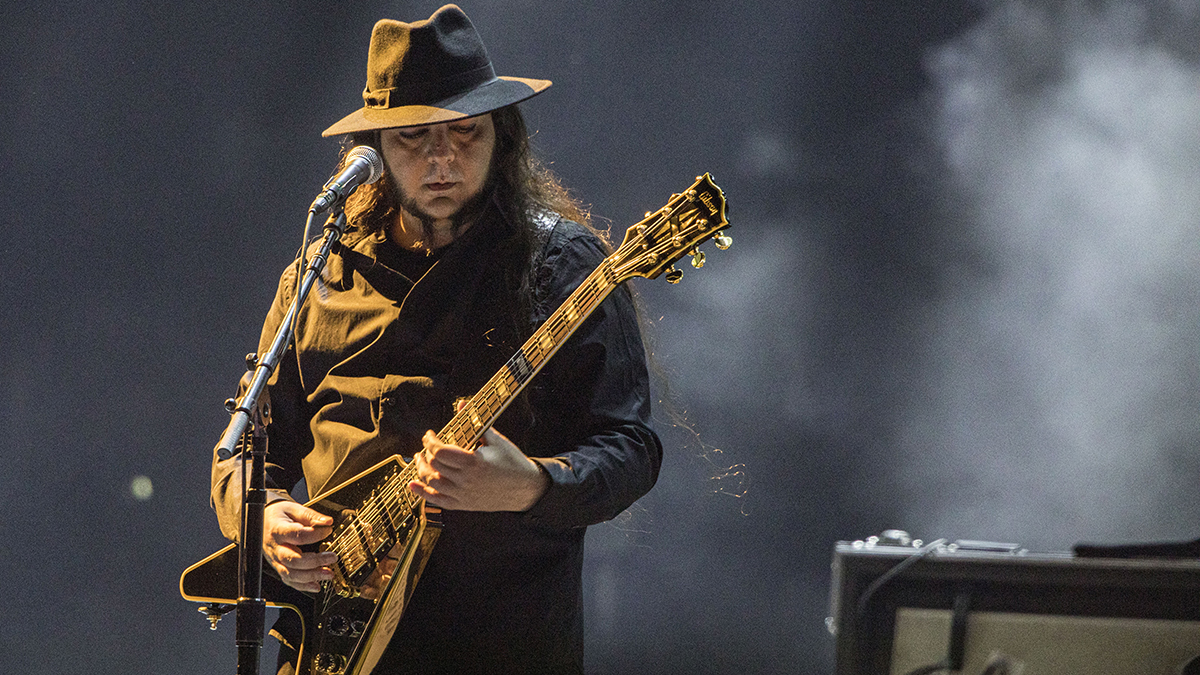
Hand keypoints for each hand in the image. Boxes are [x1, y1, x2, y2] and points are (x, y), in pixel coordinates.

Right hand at [262, 500, 337, 592]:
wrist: (261, 522)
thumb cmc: (277, 515)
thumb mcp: (292, 509)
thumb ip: (310, 516)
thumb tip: (327, 522)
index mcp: (278, 530)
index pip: (296, 535)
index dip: (315, 534)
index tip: (328, 530)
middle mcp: (275, 548)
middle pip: (293, 559)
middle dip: (315, 561)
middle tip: (332, 557)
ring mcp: (275, 560)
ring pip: (290, 574)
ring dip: (311, 576)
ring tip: (329, 574)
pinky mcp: (278, 567)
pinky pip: (288, 580)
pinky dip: (303, 586)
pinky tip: (316, 585)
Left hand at [409, 428, 549, 511]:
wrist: (526, 488)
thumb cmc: (513, 463)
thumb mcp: (496, 440)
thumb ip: (476, 422)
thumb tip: (462, 405)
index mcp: (473, 463)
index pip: (440, 451)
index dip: (430, 441)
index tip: (430, 435)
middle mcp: (466, 481)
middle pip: (434, 465)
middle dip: (426, 453)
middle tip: (426, 446)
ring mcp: (463, 495)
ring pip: (432, 483)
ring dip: (422, 470)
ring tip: (420, 460)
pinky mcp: (463, 505)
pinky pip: (437, 501)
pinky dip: (422, 493)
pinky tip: (414, 484)